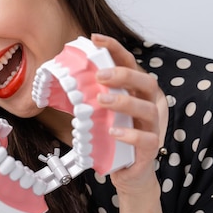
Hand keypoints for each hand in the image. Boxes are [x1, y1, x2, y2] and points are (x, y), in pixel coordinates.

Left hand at [92, 33, 164, 193]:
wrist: (128, 173)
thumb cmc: (114, 140)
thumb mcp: (100, 115)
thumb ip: (88, 98)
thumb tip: (60, 81)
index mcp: (135, 93)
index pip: (130, 64)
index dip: (115, 49)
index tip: (95, 39)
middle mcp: (148, 106)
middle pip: (146, 82)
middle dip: (123, 75)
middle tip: (99, 75)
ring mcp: (152, 128)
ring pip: (148, 109)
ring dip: (124, 102)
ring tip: (101, 101)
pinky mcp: (150, 149)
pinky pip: (147, 139)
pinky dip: (130, 134)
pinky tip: (114, 131)